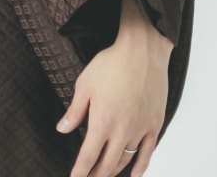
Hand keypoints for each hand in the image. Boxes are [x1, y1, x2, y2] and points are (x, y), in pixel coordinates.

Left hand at [56, 0, 171, 176]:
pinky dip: (141, 166)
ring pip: (126, 160)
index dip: (80, 171)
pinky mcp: (154, 124)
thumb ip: (74, 111)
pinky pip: (148, 152)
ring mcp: (140, 129)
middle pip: (107, 164)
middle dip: (96, 175)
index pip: (88, 156)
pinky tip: (135, 174)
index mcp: (102, 122)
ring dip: (114, 171)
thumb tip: (62, 129)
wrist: (142, 52)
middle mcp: (122, 131)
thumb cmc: (112, 64)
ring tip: (105, 176)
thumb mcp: (84, 85)